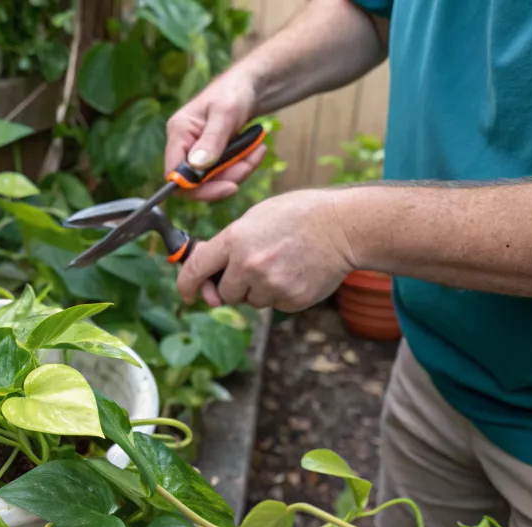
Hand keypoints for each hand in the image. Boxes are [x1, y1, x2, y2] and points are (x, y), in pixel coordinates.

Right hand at [165, 72, 266, 201]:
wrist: (253, 84)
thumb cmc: (235, 91)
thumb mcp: (226, 113)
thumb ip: (212, 140)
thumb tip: (196, 167)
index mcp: (179, 132)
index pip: (174, 174)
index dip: (197, 188)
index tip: (229, 186)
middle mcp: (184, 145)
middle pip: (197, 182)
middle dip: (226, 178)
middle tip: (248, 165)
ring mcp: (198, 152)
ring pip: (215, 180)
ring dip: (239, 171)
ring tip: (257, 151)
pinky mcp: (213, 156)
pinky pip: (225, 173)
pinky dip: (243, 166)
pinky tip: (256, 150)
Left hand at [177, 189, 357, 310]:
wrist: (344, 227)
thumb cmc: (298, 215)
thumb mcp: (255, 217)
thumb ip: (228, 245)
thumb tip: (207, 270)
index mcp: (235, 240)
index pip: (197, 270)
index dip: (187, 285)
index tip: (187, 294)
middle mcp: (249, 266)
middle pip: (224, 293)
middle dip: (233, 285)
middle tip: (252, 268)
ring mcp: (271, 285)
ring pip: (251, 300)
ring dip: (258, 289)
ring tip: (282, 263)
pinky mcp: (291, 300)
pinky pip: (274, 304)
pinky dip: (280, 293)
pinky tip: (295, 271)